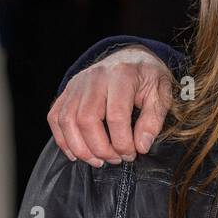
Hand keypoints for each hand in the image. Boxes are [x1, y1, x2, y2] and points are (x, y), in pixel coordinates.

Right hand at [47, 46, 173, 165]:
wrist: (130, 56)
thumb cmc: (147, 76)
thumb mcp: (162, 93)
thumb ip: (153, 119)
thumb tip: (142, 146)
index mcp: (122, 75)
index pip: (116, 115)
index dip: (123, 142)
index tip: (132, 154)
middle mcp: (95, 78)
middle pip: (87, 119)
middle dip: (100, 148)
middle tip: (116, 159)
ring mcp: (77, 84)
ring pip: (67, 120)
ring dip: (80, 148)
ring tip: (98, 161)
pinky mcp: (67, 91)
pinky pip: (55, 117)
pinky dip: (62, 139)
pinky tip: (77, 153)